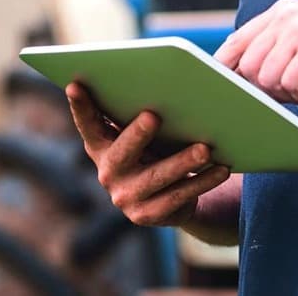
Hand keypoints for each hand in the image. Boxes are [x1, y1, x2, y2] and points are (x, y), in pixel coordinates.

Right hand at [66, 81, 230, 226]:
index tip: (75, 83)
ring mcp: (125, 197)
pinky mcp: (148, 215)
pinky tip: (221, 169)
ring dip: (182, 161)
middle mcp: (108, 172)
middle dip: (137, 134)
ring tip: (205, 148)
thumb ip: (145, 113)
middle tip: (154, 116)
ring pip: (156, 177)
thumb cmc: (159, 148)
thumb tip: (176, 82)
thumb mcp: (148, 133)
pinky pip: (178, 196)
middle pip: (121, 153)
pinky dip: (202, 181)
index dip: (80, 106)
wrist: (172, 199)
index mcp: (102, 145)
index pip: (88, 124)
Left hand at [214, 0, 297, 104]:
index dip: (227, 73)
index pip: (234, 44)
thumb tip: (224, 81)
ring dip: (290, 92)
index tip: (226, 93)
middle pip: (246, 67)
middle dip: (269, 88)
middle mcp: (288, 13)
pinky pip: (289, 85)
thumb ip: (268, 56)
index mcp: (282, 11)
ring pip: (265, 79)